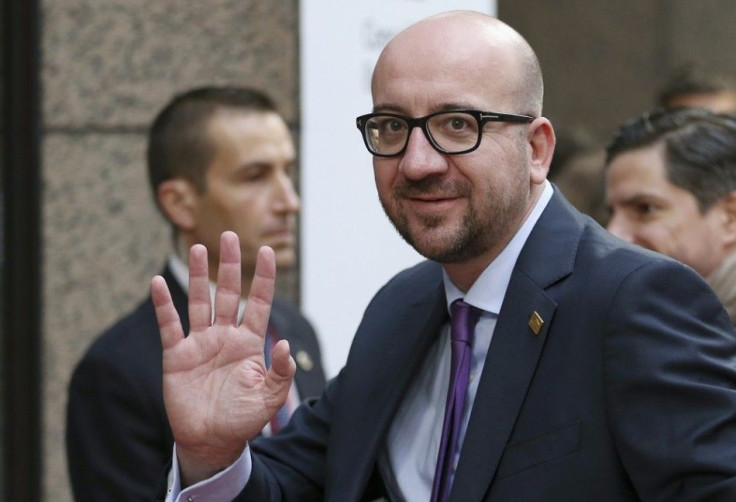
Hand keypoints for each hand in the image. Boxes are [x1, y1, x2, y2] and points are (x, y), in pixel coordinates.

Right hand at [151, 231, 295, 485]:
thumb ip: (281, 372)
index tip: (267, 251)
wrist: (211, 442)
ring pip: (199, 301)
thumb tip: (286, 344)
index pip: (258, 303)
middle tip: (229, 235)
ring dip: (198, 275)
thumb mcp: (269, 398)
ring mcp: (200, 343)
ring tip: (198, 248)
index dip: (263, 278)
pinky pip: (169, 325)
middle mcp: (224, 336)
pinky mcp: (177, 355)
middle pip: (228, 293)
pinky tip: (157, 283)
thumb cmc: (242, 419)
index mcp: (248, 343)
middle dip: (230, 265)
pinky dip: (163, 305)